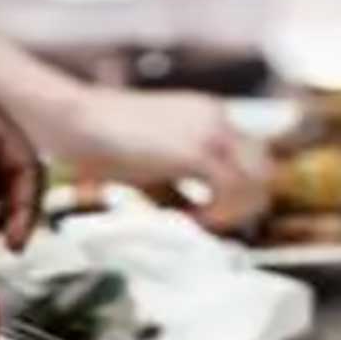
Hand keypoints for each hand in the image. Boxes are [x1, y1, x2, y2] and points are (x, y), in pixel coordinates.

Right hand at [32, 88, 270, 233]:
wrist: (77, 119)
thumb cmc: (99, 142)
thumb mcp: (151, 165)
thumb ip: (180, 185)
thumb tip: (196, 217)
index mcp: (209, 114)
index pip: (249, 157)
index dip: (236, 193)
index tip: (205, 215)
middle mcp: (218, 117)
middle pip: (263, 168)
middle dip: (244, 204)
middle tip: (212, 225)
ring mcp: (212, 130)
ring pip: (255, 181)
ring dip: (231, 210)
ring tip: (197, 222)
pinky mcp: (199, 149)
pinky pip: (230, 191)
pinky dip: (215, 213)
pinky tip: (187, 218)